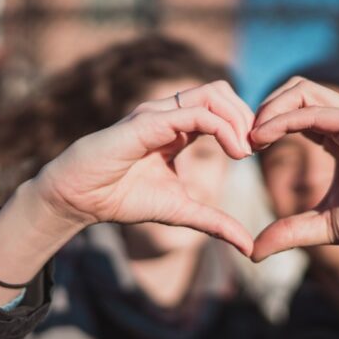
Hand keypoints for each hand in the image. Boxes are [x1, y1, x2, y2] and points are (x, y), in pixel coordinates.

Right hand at [33, 81, 254, 254]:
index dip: (245, 124)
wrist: (79, 199)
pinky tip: (234, 152)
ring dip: (238, 118)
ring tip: (245, 150)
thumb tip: (249, 247)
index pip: (222, 107)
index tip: (259, 152)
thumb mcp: (181, 211)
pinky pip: (194, 113)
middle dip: (247, 116)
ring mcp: (158, 113)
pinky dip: (222, 128)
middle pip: (222, 91)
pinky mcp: (147, 122)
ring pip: (212, 94)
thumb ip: (215, 223)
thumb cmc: (122, 198)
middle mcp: (169, 113)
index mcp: (178, 127)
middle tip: (258, 147)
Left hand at [249, 78, 338, 260]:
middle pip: (293, 90)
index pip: (290, 112)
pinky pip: (321, 111)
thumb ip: (292, 231)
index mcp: (335, 139)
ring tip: (249, 138)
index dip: (261, 125)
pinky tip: (266, 137)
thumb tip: (253, 250)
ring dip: (269, 108)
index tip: (239, 151)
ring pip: (304, 90)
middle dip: (260, 109)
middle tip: (240, 141)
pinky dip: (288, 118)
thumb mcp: (328, 226)